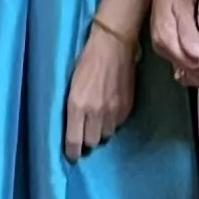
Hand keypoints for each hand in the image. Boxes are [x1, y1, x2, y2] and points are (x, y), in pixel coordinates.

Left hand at [64, 25, 138, 158]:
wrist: (114, 44)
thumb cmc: (86, 60)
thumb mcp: (71, 85)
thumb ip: (73, 108)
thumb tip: (74, 127)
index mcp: (76, 105)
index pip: (74, 141)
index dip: (72, 152)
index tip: (72, 154)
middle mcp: (95, 112)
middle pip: (91, 142)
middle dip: (87, 139)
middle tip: (85, 130)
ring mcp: (113, 111)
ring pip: (106, 134)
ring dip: (101, 130)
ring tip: (98, 118)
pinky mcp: (127, 107)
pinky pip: (118, 124)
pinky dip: (113, 121)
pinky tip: (110, 109)